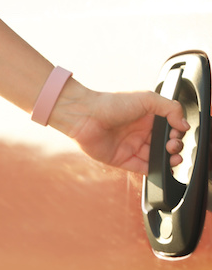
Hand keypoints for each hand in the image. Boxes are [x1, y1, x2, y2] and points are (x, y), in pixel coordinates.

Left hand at [53, 84, 188, 174]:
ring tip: (173, 157)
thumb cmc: (112, 103)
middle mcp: (140, 132)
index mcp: (147, 117)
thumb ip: (170, 108)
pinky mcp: (121, 159)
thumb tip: (184, 124)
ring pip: (155, 157)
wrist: (86, 116)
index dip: (177, 132)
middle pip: (164, 144)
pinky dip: (154, 170)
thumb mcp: (148, 99)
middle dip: (175, 146)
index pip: (169, 128)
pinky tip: (162, 167)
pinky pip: (141, 168)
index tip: (179, 131)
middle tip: (173, 145)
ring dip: (168, 159)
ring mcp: (130, 146)